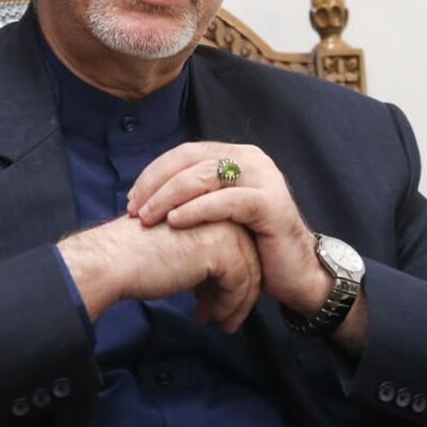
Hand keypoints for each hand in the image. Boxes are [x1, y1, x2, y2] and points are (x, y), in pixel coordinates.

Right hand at [56, 215, 260, 331]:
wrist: (114, 260)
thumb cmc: (134, 256)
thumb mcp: (176, 247)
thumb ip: (200, 254)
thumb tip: (219, 283)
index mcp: (209, 205)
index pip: (238, 243)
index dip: (230, 275)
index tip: (217, 301)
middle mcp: (220, 212)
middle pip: (249, 257)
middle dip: (238, 293)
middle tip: (223, 318)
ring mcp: (223, 229)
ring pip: (249, 273)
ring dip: (234, 304)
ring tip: (219, 323)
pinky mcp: (221, 250)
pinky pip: (239, 286)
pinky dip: (228, 307)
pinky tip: (206, 318)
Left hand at [124, 142, 329, 314]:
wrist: (296, 274)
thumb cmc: (251, 245)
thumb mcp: (217, 213)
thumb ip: (193, 195)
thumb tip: (145, 192)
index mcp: (236, 156)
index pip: (186, 152)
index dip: (154, 172)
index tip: (131, 198)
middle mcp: (251, 159)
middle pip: (192, 159)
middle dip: (156, 183)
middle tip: (133, 209)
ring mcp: (264, 178)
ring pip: (206, 176)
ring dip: (170, 195)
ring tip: (147, 217)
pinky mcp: (271, 203)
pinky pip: (227, 201)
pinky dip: (197, 209)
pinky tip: (175, 222)